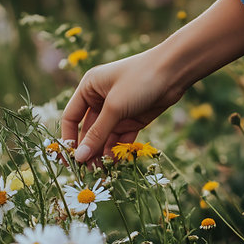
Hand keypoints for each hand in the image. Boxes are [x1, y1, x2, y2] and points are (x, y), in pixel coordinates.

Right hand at [62, 0, 243, 162]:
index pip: (71, 118)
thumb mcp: (115, 107)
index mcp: (88, 89)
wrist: (175, 71)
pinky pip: (120, 139)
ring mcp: (117, 111)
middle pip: (88, 131)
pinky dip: (117, 151)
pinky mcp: (132, 119)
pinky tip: (115, 165)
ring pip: (104, 138)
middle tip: (87, 172)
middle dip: (88, 151)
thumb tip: (79, 157)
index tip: (69, 160)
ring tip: (102, 172)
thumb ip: (97, 134)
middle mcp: (100, 100)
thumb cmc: (139, 80)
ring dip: (102, 154)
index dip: (68, 139)